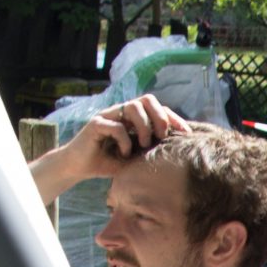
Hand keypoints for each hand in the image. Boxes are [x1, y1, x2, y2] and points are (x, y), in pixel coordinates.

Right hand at [63, 96, 190, 181]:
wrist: (80, 167)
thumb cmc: (111, 163)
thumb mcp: (138, 158)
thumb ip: (153, 151)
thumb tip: (180, 153)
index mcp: (134, 118)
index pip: (157, 108)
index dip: (173, 118)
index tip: (185, 134)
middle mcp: (122, 113)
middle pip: (146, 99)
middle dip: (159, 117)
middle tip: (161, 136)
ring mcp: (108, 116)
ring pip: (132, 106)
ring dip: (144, 127)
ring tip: (144, 145)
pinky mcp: (95, 124)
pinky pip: (116, 126)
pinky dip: (125, 140)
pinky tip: (125, 154)